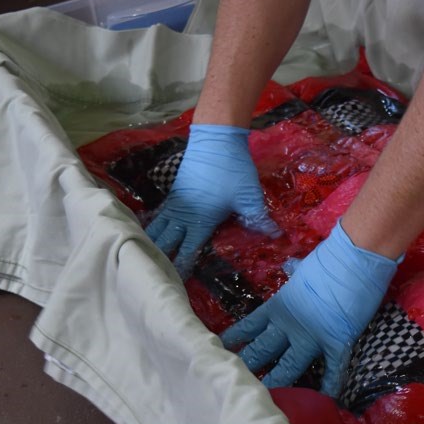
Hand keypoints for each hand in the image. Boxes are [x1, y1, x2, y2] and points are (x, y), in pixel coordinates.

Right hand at [145, 124, 278, 275]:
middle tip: (154, 277)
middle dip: (159, 260)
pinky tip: (151, 235)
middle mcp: (182, 214)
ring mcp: (175, 203)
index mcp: (199, 220)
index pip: (187, 251)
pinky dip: (154, 228)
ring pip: (156, 229)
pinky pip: (160, 216)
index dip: (181, 268)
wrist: (215, 138)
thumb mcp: (250, 197)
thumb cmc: (232, 169)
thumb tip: (277, 236)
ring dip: (152, 244)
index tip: (175, 284)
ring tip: (146, 261)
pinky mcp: (174, 193)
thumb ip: (260, 219)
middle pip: (163, 242)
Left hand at [221, 221, 398, 396]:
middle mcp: (290, 324)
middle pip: (262, 351)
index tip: (220, 352)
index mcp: (280, 305)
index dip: (235, 340)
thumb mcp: (304, 269)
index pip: (249, 326)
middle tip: (233, 383)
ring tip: (264, 400)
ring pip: (289, 366)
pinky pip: (333, 369)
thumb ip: (296, 275)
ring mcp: (313, 335)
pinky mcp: (338, 342)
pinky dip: (330, 386)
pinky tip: (325, 402)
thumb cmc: (330, 258)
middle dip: (248, 367)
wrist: (355, 256)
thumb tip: (292, 268)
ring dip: (277, 382)